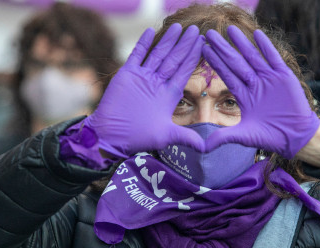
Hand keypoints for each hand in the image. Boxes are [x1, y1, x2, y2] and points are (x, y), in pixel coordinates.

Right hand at [84, 24, 205, 157]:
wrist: (112, 136)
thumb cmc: (138, 138)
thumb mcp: (166, 136)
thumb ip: (186, 138)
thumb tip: (207, 148)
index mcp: (169, 94)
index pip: (184, 71)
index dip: (193, 57)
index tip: (203, 43)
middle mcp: (158, 83)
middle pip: (174, 59)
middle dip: (184, 44)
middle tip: (195, 29)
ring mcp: (142, 77)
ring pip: (158, 54)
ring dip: (167, 41)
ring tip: (177, 26)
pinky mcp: (127, 75)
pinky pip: (136, 56)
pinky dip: (143, 44)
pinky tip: (150, 31)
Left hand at [202, 26, 319, 158]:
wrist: (295, 136)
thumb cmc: (270, 136)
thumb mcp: (244, 137)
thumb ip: (224, 137)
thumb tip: (203, 147)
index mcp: (244, 95)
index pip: (226, 75)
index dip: (215, 62)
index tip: (203, 49)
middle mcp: (255, 84)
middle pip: (236, 62)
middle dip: (223, 48)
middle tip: (209, 33)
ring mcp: (269, 79)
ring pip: (252, 57)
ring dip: (241, 43)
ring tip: (230, 30)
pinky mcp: (284, 77)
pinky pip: (274, 59)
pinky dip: (266, 47)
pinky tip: (257, 34)